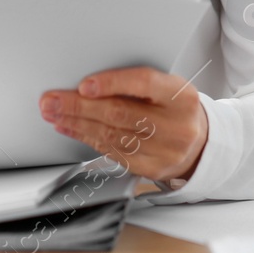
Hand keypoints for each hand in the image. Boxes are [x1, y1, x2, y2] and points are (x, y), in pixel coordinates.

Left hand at [39, 67, 207, 182]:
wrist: (201, 143)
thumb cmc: (176, 108)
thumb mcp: (168, 88)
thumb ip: (135, 83)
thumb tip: (87, 83)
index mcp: (181, 96)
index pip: (144, 84)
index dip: (112, 84)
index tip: (84, 85)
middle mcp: (175, 125)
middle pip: (120, 114)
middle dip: (79, 106)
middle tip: (52, 100)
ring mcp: (163, 151)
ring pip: (111, 135)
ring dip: (76, 123)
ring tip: (54, 112)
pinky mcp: (150, 169)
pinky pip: (112, 152)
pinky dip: (86, 138)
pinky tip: (70, 128)